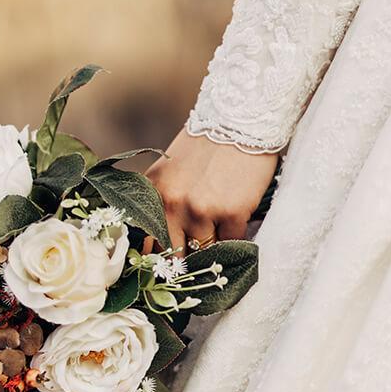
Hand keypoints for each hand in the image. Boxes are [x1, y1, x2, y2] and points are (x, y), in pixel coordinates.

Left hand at [145, 128, 278, 254]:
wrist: (239, 119)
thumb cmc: (206, 148)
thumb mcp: (170, 174)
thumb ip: (163, 206)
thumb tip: (161, 249)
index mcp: (153, 195)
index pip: (150, 245)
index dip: (162, 263)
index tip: (171, 271)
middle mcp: (172, 205)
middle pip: (176, 256)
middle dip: (188, 263)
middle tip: (198, 265)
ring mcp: (201, 210)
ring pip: (205, 252)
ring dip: (214, 250)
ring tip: (220, 241)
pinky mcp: (231, 212)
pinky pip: (232, 243)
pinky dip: (235, 241)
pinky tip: (237, 227)